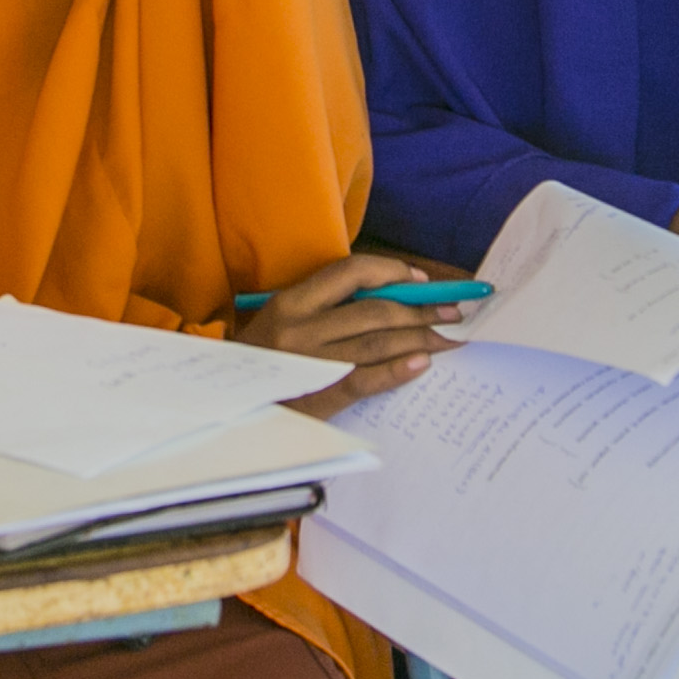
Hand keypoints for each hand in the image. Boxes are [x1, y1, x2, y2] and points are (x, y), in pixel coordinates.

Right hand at [236, 254, 468, 416]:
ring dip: (420, 337)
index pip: (350, 271)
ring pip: (377, 342)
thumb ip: (321, 309)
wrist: (225, 407)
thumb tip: (385, 298)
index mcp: (291, 302)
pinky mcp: (318, 396)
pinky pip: (366, 380)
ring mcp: (310, 362)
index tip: (420, 278)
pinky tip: (422, 364)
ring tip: (449, 338)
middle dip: (420, 308)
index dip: (392, 271)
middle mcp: (301, 328)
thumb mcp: (280, 324)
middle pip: (374, 309)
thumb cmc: (260, 364)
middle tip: (452, 312)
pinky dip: (398, 370)